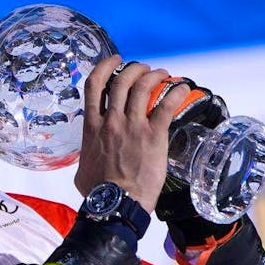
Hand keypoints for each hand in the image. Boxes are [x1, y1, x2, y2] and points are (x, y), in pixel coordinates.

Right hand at [74, 55, 191, 211]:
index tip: (115, 61)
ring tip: (163, 74)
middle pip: (122, 79)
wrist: (115, 203)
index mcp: (92, 126)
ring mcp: (133, 126)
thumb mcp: (82, 169)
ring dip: (155, 75)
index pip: (94, 85)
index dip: (105, 66)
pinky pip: (167, 105)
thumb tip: (89, 158)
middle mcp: (112, 121)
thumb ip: (87, 156)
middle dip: (135, 68)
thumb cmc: (98, 192)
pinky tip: (182, 89)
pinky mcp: (154, 136)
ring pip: (143, 86)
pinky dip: (176, 93)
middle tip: (144, 69)